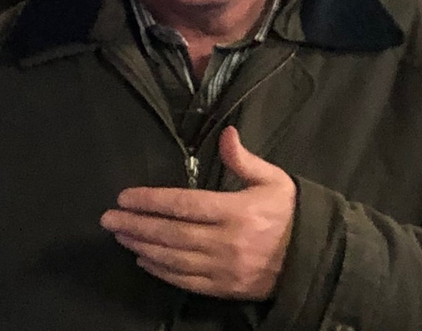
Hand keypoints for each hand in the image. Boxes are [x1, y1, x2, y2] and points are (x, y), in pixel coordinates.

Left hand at [100, 127, 296, 299]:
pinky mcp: (223, 288)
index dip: (152, 201)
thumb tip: (226, 134)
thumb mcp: (274, 179)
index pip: (184, 204)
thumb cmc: (290, 212)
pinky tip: (144, 260)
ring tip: (121, 236)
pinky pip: (184, 280)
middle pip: (171, 233)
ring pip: (172, 258)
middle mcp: (225, 241)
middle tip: (108, 219)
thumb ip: (245, 159)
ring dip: (142, 246)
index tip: (126, 196)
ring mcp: (223, 268)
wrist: (313, 256)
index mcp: (236, 211)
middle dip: (136, 224)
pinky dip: (160, 271)